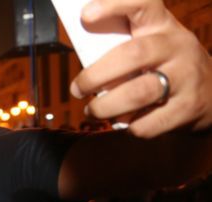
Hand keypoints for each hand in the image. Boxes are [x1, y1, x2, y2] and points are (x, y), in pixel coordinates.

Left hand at [71, 0, 211, 136]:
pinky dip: (128, 126)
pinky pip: (147, 123)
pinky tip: (125, 121)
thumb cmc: (166, 66)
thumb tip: (83, 63)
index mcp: (162, 26)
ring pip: (138, 93)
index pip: (143, 4)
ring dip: (105, 107)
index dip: (114, 5)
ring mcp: (186, 77)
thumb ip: (122, 47)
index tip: (87, 15)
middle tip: (77, 89)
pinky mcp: (187, 108)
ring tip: (93, 111)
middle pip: (132, 55)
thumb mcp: (152, 44)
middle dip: (95, 76)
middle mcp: (177, 47)